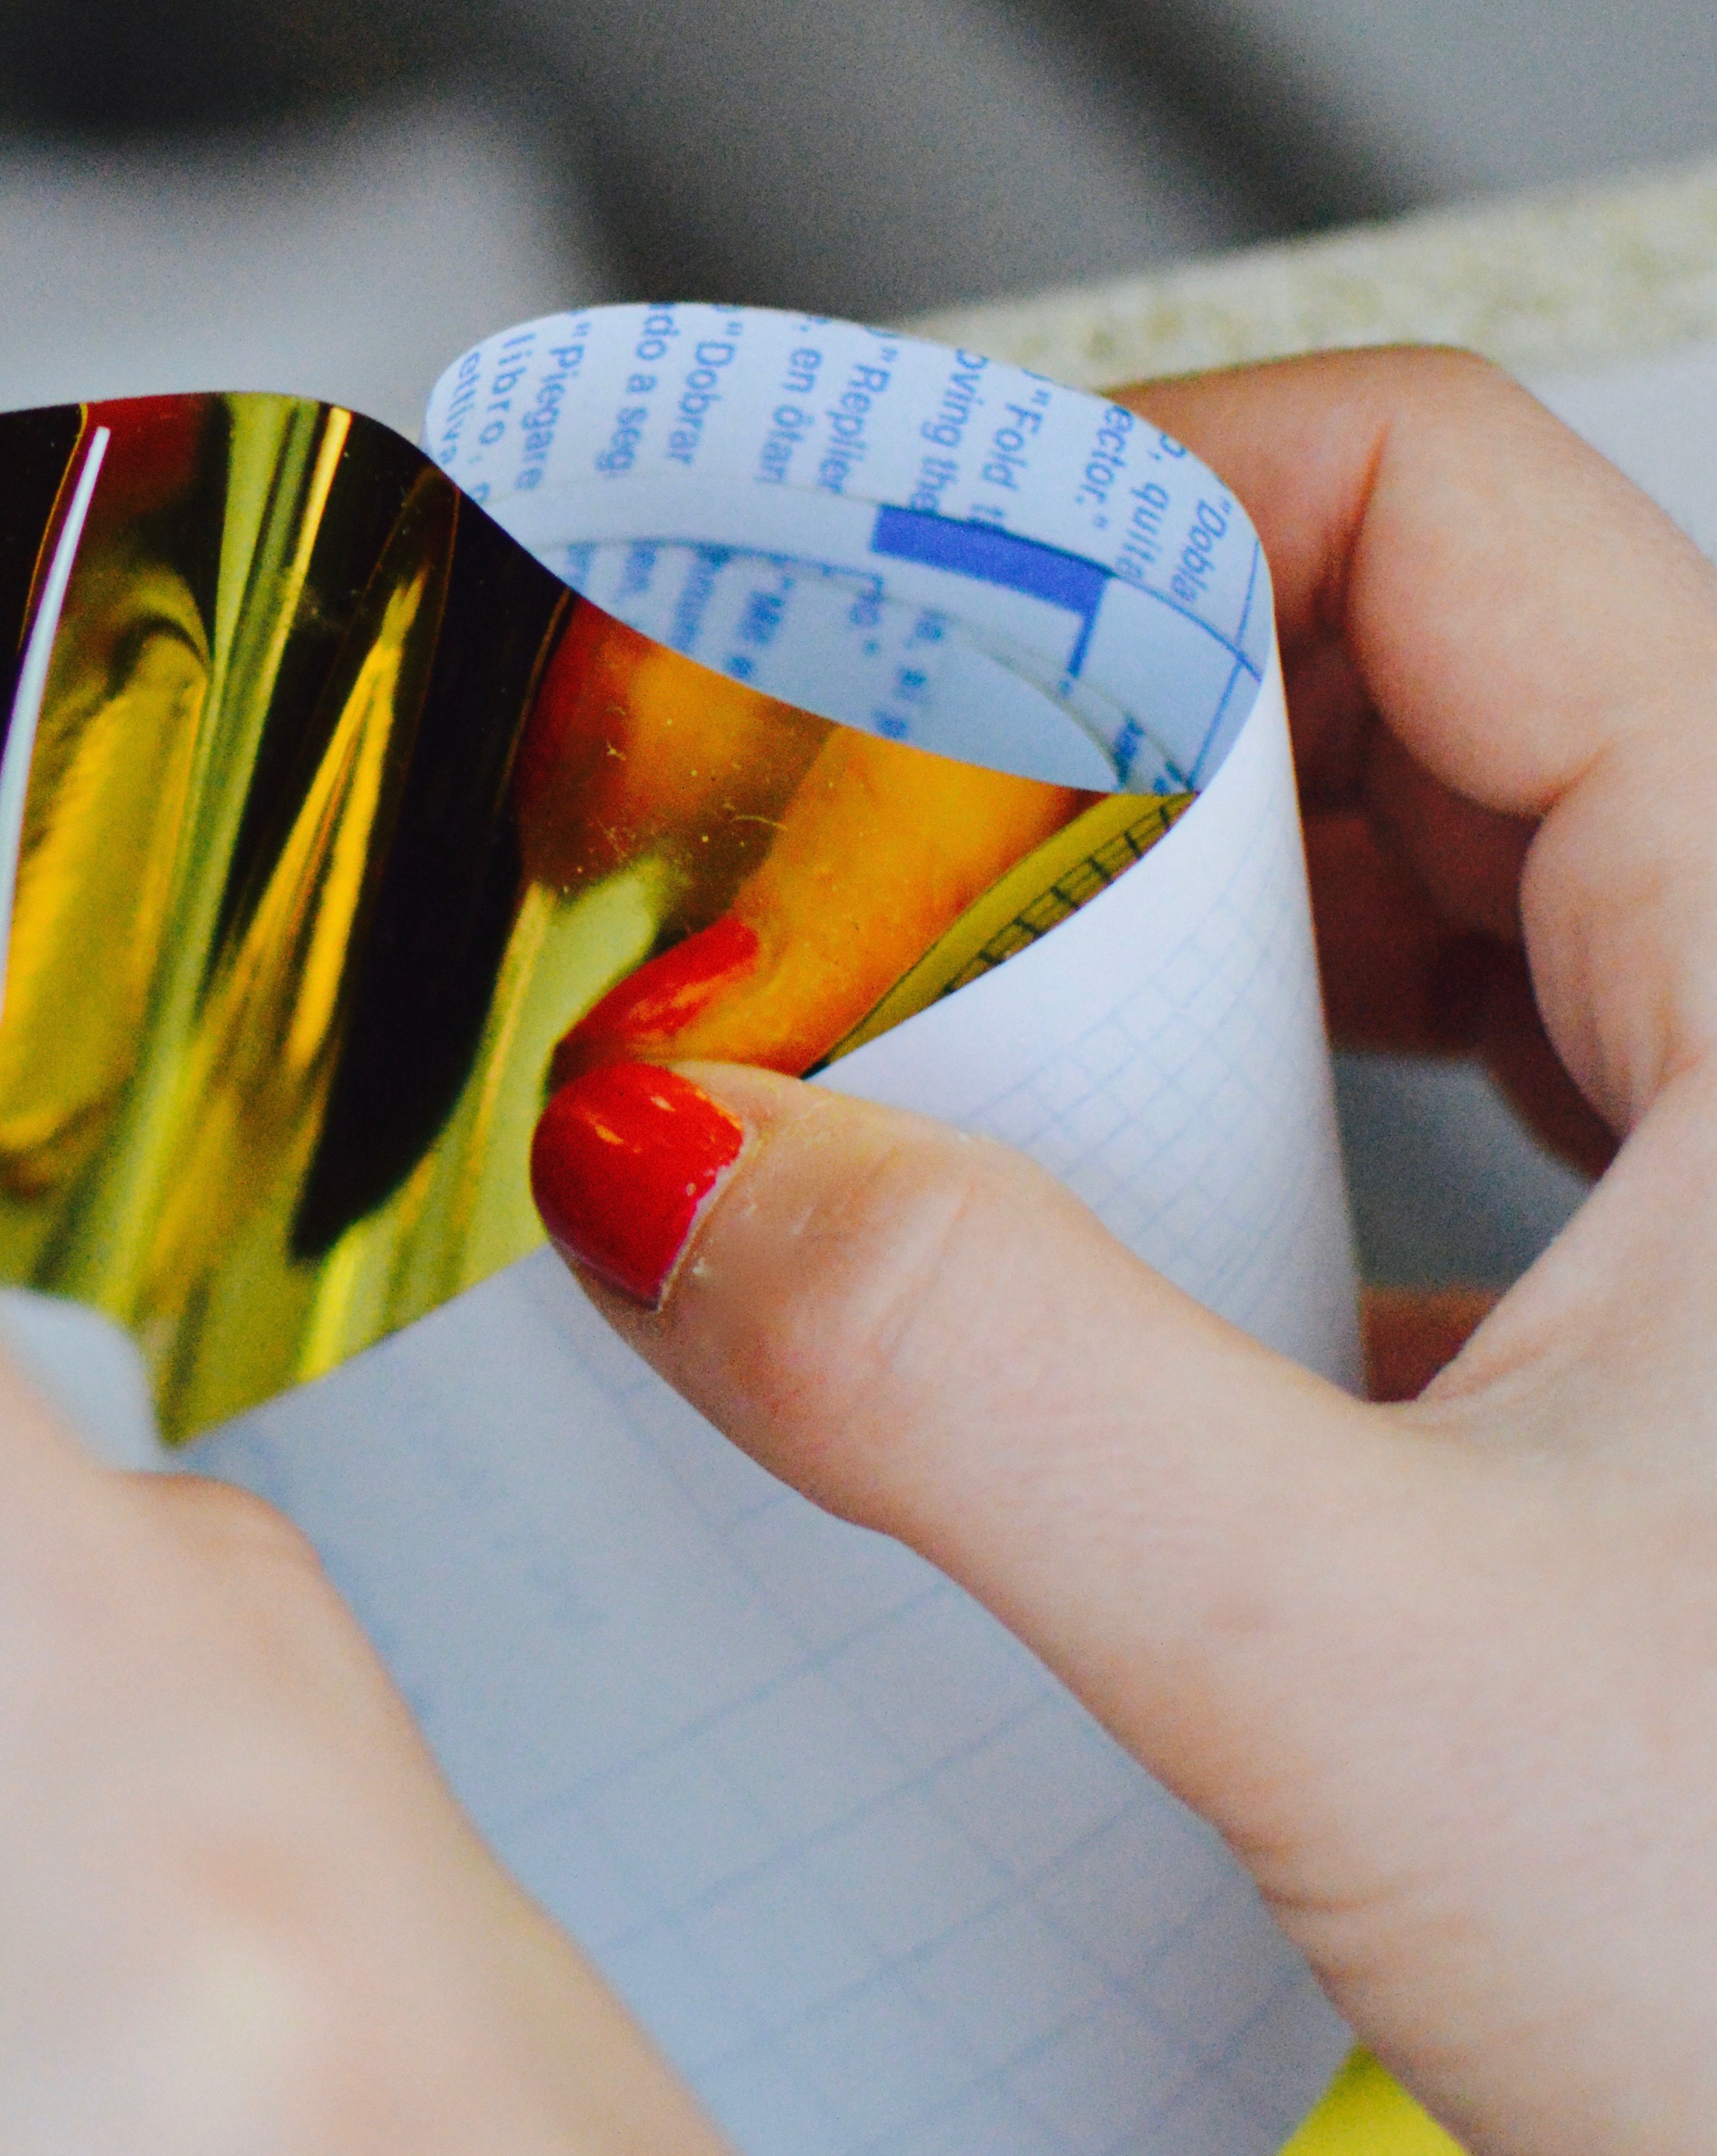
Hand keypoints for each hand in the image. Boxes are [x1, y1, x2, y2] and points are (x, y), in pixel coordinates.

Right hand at [529, 346, 1716, 2155]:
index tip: (859, 611)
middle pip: (1407, 672)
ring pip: (1442, 904)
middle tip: (832, 858)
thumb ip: (982, 1388)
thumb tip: (675, 1172)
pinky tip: (1123, 1294)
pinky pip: (1480, 1122)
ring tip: (945, 1055)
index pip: (1426, 491)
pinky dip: (1273, 1155)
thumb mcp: (1367, 1664)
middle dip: (1088, 748)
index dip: (1116, 498)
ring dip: (1173, 963)